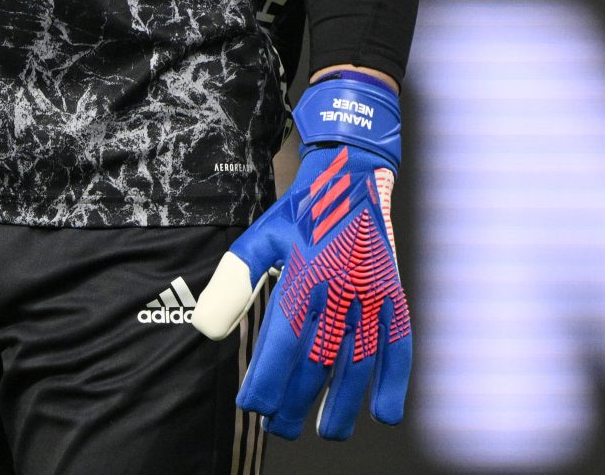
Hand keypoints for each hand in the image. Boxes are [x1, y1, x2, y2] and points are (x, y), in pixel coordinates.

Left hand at [192, 73, 409, 439]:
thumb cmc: (301, 211)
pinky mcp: (393, 291)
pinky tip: (385, 414)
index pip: (283, 345)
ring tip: (326, 432)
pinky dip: (395, 380)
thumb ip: (232, 284)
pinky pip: (399, 343)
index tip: (253, 405)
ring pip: (358, 362)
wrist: (352, 173)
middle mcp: (340, 287)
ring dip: (342, 405)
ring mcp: (371, 291)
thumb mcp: (259, 238)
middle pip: (318, 363)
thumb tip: (205, 331)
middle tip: (280, 428)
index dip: (266, 384)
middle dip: (296, 404)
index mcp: (304, 274)